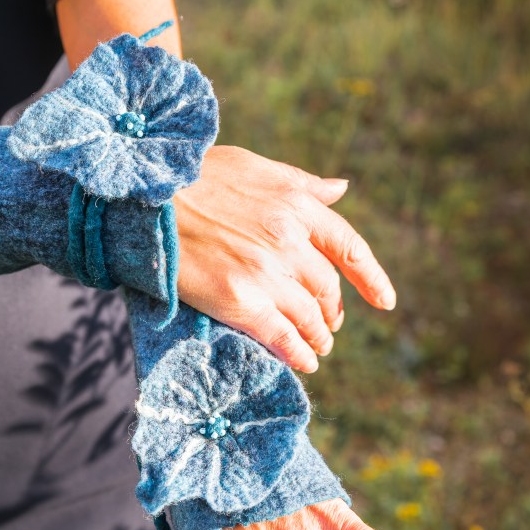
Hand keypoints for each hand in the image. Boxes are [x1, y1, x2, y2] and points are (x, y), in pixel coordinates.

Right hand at [174, 146, 395, 373]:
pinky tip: (306, 363)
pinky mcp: (242, 301)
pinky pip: (283, 336)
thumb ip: (302, 183)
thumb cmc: (194, 176)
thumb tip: (342, 189)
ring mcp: (267, 273)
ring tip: (318, 345)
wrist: (145, 200)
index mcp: (296, 205)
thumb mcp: (254, 166)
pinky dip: (299, 353)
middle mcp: (289, 240)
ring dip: (318, 335)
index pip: (349, 247)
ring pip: (309, 315)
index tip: (384, 301)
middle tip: (330, 323)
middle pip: (327, 287)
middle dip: (332, 310)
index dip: (371, 278)